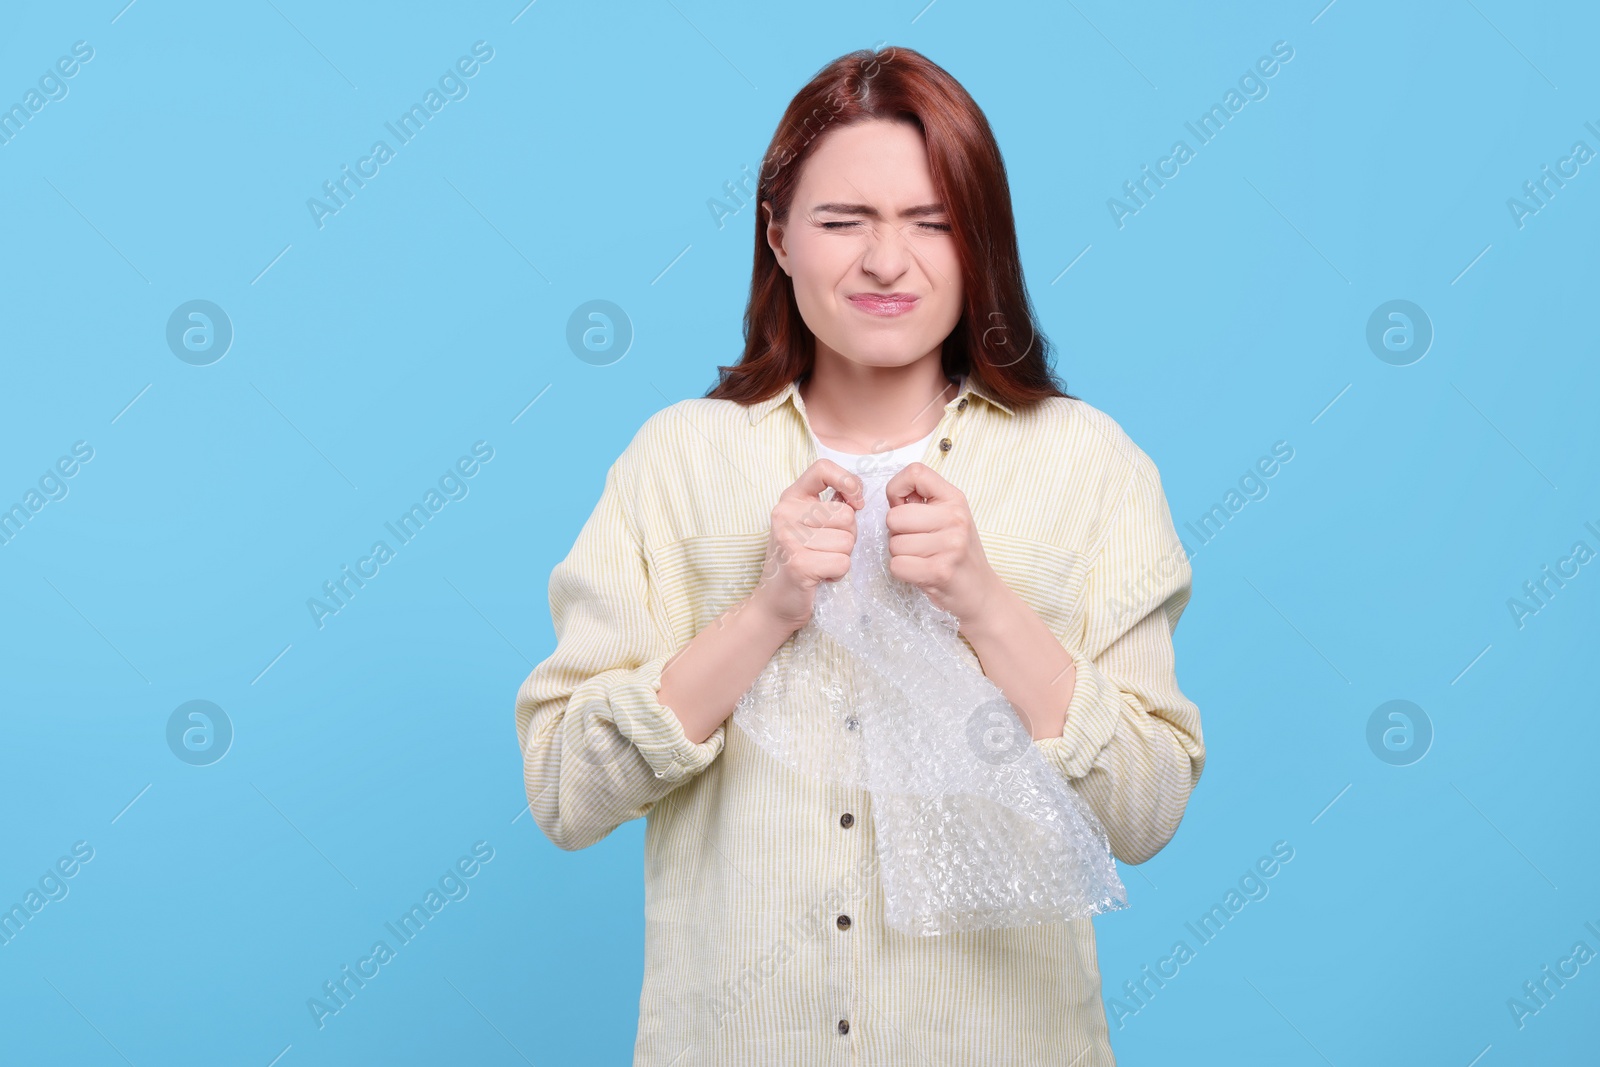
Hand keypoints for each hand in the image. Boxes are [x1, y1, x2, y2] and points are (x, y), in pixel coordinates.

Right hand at [747, 460, 864, 633]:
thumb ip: (831, 505)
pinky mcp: (798, 564)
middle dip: (848, 536)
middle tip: (827, 548)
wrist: (775, 603)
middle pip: (846, 515)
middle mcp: (785, 513)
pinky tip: (820, 576)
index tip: (854, 502)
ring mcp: (789, 538)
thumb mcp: (809, 525)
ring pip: (847, 541)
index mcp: (790, 498)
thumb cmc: (800, 561)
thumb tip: (857, 495)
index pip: (822, 468)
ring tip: (821, 562)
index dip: (848, 482)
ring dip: (842, 557)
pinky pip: (842, 563)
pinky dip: (838, 573)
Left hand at [884, 463, 1003, 628]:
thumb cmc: (957, 553)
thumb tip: (890, 498)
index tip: (902, 505)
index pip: (915, 472)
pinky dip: (902, 572)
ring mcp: (950, 544)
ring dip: (901, 555)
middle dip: (896, 533)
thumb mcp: (947, 518)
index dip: (896, 489)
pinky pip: (897, 565)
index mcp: (954, 499)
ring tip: (923, 558)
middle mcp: (955, 518)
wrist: (981, 592)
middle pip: (894, 516)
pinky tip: (921, 572)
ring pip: (894, 544)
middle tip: (916, 542)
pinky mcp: (940, 570)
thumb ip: (921, 503)